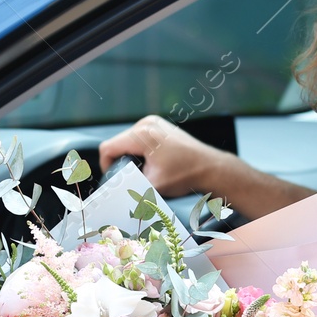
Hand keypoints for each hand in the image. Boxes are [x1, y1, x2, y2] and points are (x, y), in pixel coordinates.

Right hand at [98, 116, 224, 198]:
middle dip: (120, 162)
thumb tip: (112, 194)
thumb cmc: (186, 175)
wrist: (210, 167)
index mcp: (142, 135)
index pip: (108, 148)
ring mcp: (153, 122)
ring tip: (145, 170)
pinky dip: (139, 151)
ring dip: (130, 156)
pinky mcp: (159, 124)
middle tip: (133, 178)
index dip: (106, 166)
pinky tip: (152, 162)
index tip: (116, 179)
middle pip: (117, 144)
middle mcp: (146, 124)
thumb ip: (130, 188)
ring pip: (127, 141)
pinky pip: (138, 137)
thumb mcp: (153, 186)